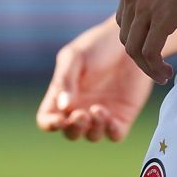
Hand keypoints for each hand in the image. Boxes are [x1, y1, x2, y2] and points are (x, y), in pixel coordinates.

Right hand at [35, 17, 154, 141]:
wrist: (128, 41)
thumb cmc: (97, 45)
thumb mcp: (75, 56)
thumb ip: (66, 80)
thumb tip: (63, 107)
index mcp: (63, 95)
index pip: (48, 118)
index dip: (49, 124)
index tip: (59, 120)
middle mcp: (80, 108)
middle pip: (70, 132)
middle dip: (73, 128)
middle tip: (80, 115)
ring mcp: (102, 113)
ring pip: (92, 135)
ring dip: (93, 129)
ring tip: (97, 110)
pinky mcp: (123, 115)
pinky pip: (115, 134)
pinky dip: (111, 132)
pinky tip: (110, 119)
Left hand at [117, 0, 176, 83]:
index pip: (124, 21)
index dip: (137, 38)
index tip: (154, 49)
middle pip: (125, 38)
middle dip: (140, 58)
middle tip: (158, 68)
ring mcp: (144, 6)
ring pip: (134, 50)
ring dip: (147, 68)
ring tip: (163, 75)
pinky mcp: (160, 17)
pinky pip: (149, 52)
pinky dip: (155, 68)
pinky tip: (167, 72)